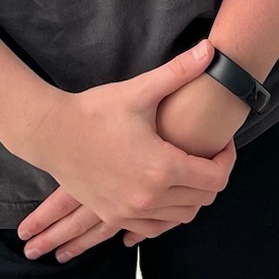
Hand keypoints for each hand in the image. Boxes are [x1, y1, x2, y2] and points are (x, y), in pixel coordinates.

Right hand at [14, 40, 234, 261]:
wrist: (51, 134)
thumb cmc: (95, 111)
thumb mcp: (139, 90)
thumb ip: (179, 72)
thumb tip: (211, 49)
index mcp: (161, 167)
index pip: (216, 178)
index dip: (227, 159)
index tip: (221, 143)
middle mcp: (149, 197)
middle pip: (203, 200)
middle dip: (213, 176)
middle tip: (207, 153)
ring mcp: (130, 212)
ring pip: (181, 218)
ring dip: (192, 197)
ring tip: (188, 169)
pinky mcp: (114, 217)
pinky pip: (154, 228)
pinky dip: (167, 215)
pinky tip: (165, 192)